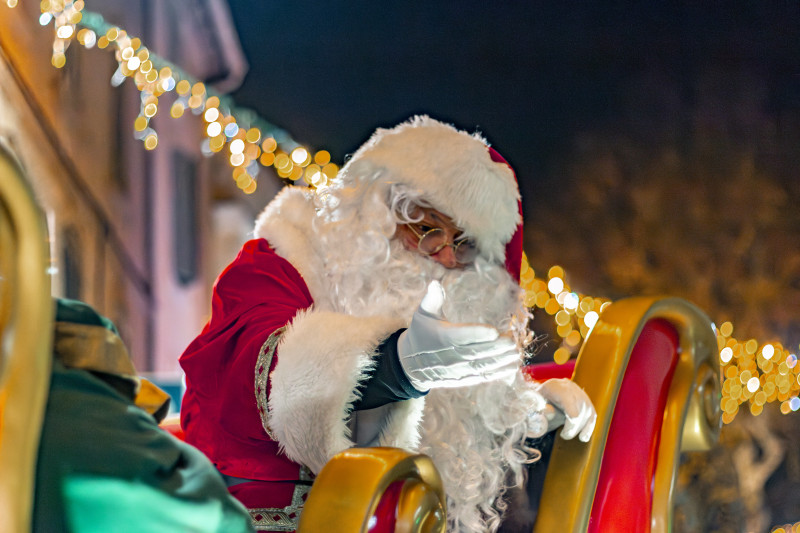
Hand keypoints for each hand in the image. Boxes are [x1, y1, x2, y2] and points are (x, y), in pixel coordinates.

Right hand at [397, 281, 519, 390]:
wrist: (412, 363)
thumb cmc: (421, 332)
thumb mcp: (423, 313)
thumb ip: (432, 298)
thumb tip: (435, 283)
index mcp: (442, 337)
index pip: (461, 336)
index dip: (477, 334)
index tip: (494, 330)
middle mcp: (450, 356)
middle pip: (476, 352)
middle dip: (496, 347)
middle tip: (512, 340)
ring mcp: (457, 369)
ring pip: (481, 366)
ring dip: (500, 361)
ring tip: (516, 353)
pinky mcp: (463, 378)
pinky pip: (481, 376)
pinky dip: (497, 373)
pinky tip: (512, 366)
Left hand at [536, 378, 595, 441]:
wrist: (545, 395)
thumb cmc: (538, 402)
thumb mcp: (534, 404)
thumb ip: (539, 408)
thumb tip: (547, 412)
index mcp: (556, 386)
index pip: (567, 397)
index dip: (571, 411)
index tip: (570, 423)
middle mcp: (570, 388)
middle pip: (578, 407)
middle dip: (573, 425)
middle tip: (564, 435)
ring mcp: (580, 394)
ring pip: (587, 412)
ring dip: (580, 428)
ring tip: (567, 435)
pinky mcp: (587, 403)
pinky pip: (592, 415)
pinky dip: (589, 427)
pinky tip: (583, 437)